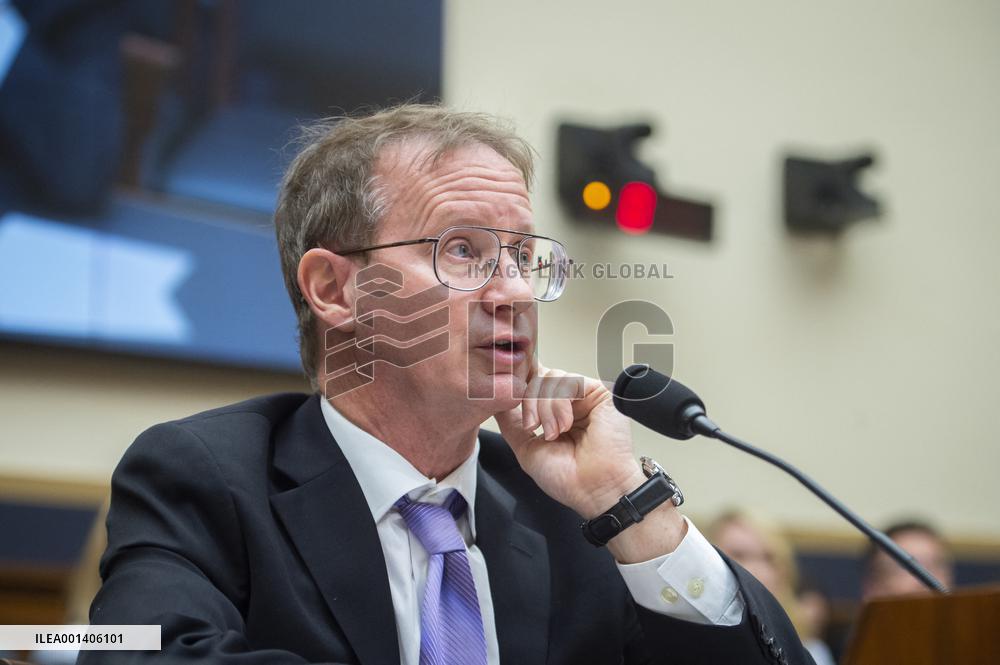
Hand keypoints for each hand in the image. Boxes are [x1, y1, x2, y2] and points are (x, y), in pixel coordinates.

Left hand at [494, 364, 644, 518]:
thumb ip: (510, 422)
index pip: (531, 385)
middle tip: (534, 427)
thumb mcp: (526, 447)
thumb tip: (496, 400)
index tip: (509, 401)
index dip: (518, 389)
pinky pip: (569, 381)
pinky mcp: (600, 393)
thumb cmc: (566, 477)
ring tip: (553, 433)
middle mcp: (569, 402)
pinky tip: (565, 425)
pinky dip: (559, 403)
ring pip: (550, 377)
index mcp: (553, 413)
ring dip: (545, 407)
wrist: (593, 488)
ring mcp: (584, 397)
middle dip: (529, 402)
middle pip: (537, 378)